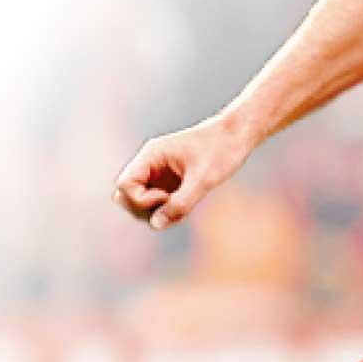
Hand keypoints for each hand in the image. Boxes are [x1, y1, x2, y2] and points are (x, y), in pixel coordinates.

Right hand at [112, 116, 250, 230]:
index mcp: (151, 155)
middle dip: (145, 209)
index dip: (141, 199)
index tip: (166, 196)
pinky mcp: (170, 184)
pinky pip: (158, 206)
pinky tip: (189, 204)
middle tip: (174, 203)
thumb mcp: (204, 179)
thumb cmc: (221, 150)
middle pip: (126, 197)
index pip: (125, 185)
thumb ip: (180, 203)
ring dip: (159, 212)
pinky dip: (170, 212)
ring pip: (141, 204)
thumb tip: (156, 225)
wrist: (237, 137)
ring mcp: (158, 175)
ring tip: (186, 203)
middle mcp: (150, 165)